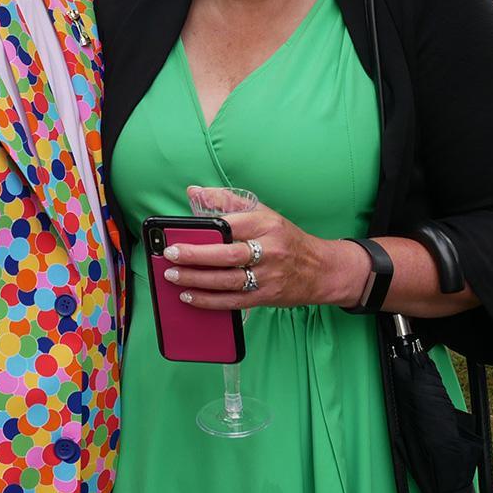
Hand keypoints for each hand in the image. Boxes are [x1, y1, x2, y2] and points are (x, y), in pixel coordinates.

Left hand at [160, 186, 362, 310]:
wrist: (321, 270)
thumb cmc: (287, 239)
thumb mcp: (264, 213)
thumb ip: (228, 200)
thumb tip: (194, 191)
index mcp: (267, 225)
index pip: (233, 224)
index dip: (206, 229)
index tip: (180, 232)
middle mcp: (269, 251)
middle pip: (227, 255)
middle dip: (195, 256)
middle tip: (171, 255)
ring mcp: (268, 277)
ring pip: (227, 281)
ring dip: (197, 280)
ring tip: (173, 276)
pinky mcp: (266, 297)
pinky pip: (232, 301)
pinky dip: (208, 301)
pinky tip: (189, 296)